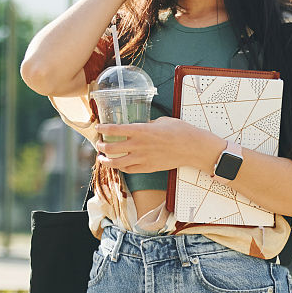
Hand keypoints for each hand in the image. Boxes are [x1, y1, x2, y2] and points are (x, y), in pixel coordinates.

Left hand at [94, 118, 224, 174]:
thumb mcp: (161, 121)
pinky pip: (129, 170)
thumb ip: (147, 125)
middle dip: (101, 146)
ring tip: (102, 158)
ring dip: (106, 161)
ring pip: (116, 163)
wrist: (193, 147)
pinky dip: (121, 168)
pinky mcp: (148, 168)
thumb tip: (139, 127)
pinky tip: (118, 165)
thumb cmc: (181, 131)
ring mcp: (142, 158)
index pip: (114, 130)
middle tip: (99, 143)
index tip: (98, 127)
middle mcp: (138, 145)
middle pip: (111, 148)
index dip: (103, 129)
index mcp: (141, 130)